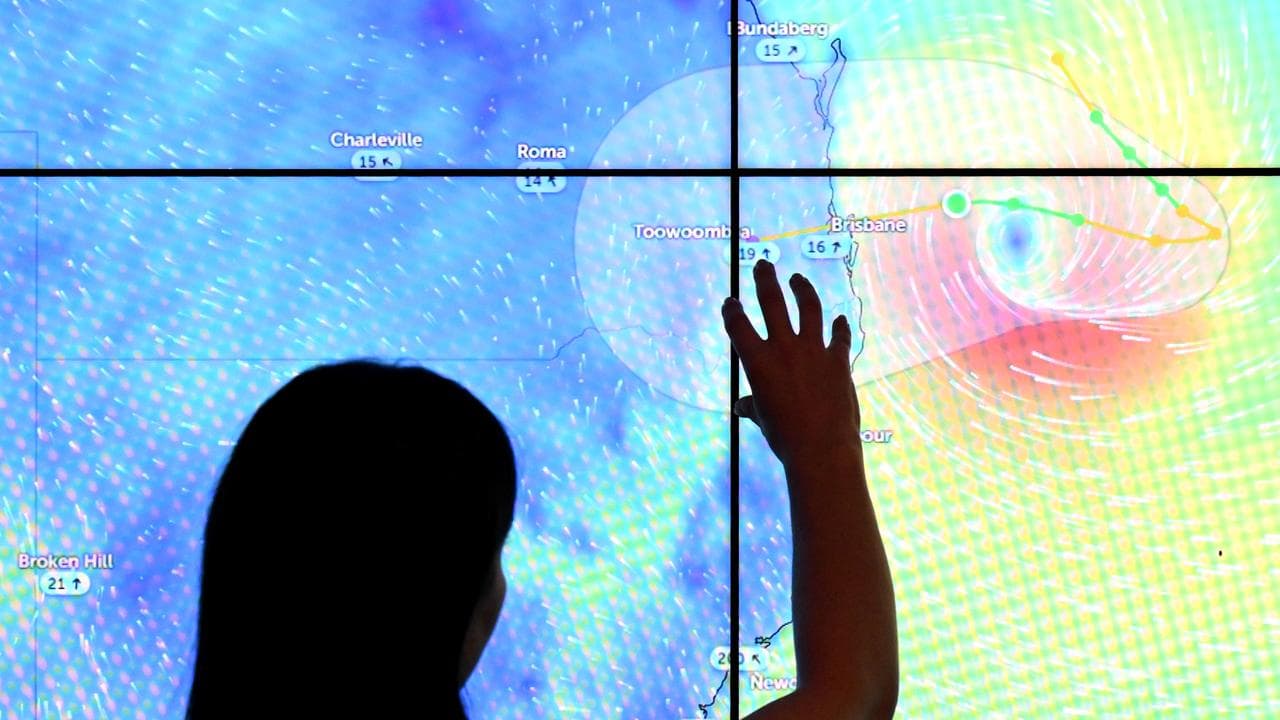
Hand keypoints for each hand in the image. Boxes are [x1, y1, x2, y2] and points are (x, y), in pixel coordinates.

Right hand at [721, 260, 860, 467]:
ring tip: (798, 279)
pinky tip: (839, 318)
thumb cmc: (784, 436)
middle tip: (763, 265)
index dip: (732, 310)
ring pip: (809, 308)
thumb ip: (751, 406)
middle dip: (765, 280)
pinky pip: (839, 336)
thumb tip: (741, 406)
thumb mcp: (762, 419)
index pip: (738, 325)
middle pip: (773, 302)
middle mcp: (784, 348)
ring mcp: (814, 350)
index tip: (731, 302)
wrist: (821, 448)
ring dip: (803, 290)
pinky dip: (839, 326)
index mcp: (758, 361)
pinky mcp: (838, 360)